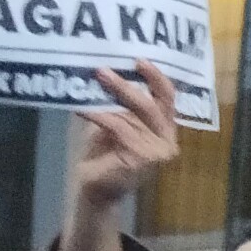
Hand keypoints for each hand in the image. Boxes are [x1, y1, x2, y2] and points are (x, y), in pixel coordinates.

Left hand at [59, 66, 178, 250]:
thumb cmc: (104, 158)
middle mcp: (167, 141)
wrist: (96, 191)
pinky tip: (82, 107)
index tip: (138, 60)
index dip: (157, 79)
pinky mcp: (142, 158)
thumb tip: (105, 73)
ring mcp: (157, 152)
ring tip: (89, 82)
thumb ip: (119, 107)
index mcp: (164, 131)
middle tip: (102, 70)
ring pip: (134, 114)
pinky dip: (100, 115)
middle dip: (127, 85)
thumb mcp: (115, 127)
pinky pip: (120, 127)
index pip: (168, 100)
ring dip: (110, 96)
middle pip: (152, 105)